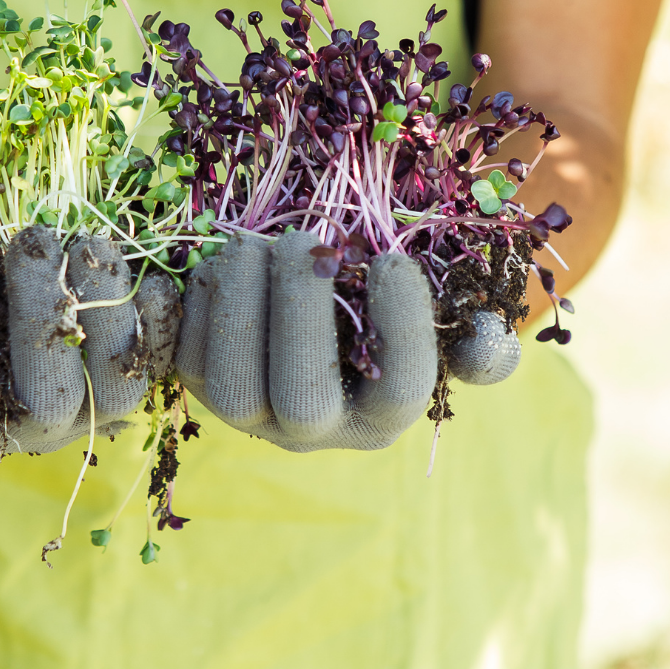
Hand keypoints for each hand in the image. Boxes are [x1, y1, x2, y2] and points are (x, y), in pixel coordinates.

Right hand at [0, 227, 180, 455]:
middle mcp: (38, 428)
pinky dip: (164, 318)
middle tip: (29, 237)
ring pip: (116, 380)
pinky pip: (168, 359)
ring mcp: (100, 408)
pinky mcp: (146, 376)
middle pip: (45, 392)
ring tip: (85, 239)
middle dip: (38, 311)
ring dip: (105, 308)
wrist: (16, 309)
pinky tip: (154, 275)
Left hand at [174, 231, 519, 451]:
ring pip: (231, 390)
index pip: (400, 389)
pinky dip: (185, 311)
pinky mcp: (198, 382)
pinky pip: (183, 359)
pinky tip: (200, 266)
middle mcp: (313, 427)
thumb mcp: (434, 319)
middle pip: (302, 401)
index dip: (402, 329)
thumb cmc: (378, 310)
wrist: (308, 312)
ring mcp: (250, 411)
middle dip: (301, 314)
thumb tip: (487, 346)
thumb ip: (475, 338)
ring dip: (238, 308)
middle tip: (305, 241)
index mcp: (380, 411)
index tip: (391, 260)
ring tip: (253, 244)